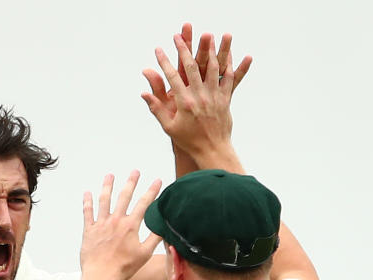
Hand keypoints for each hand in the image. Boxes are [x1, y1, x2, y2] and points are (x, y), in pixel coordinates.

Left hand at [80, 171, 162, 279]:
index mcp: (130, 226)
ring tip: (110, 176)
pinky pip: (87, 213)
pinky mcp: (89, 231)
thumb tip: (165, 226)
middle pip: (124, 197)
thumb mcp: (145, 254)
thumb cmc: (123, 268)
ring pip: (104, 200)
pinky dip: (87, 202)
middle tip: (135, 172)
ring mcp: (101, 224)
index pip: (144, 204)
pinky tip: (87, 193)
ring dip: (107, 186)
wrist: (101, 276)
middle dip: (131, 182)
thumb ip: (155, 238)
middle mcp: (116, 221)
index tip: (157, 180)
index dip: (152, 191)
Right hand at [142, 24, 250, 171]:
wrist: (212, 150)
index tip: (158, 50)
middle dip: (184, 49)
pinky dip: (229, 65)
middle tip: (178, 35)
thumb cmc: (188, 140)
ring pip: (212, 68)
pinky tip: (227, 54)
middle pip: (192, 67)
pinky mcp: (225, 99)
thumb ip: (156, 108)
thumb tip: (143, 93)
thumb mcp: (168, 126)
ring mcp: (214, 97)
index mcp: (184, 103)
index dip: (164, 62)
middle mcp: (200, 96)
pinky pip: (229, 78)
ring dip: (209, 50)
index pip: (171, 77)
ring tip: (206, 36)